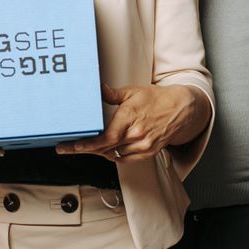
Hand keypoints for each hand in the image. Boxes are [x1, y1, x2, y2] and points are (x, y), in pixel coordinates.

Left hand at [55, 84, 206, 160]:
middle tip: (67, 148)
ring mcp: (143, 145)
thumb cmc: (156, 99)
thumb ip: (113, 94)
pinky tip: (105, 150)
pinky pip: (125, 158)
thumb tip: (99, 89)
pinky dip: (113, 155)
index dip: (88, 145)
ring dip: (99, 151)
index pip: (106, 138)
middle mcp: (137, 134)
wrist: (181, 109)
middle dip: (86, 148)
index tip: (72, 146)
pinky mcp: (148, 152)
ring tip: (85, 146)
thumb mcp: (133, 92)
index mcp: (130, 117)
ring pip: (114, 154)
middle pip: (105, 148)